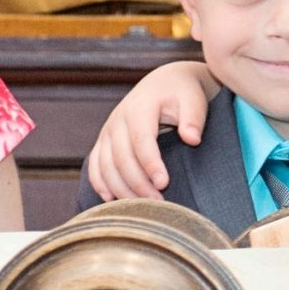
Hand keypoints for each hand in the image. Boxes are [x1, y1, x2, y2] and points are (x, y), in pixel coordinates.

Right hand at [86, 60, 217, 199]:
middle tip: (158, 203)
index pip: (141, 139)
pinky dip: (100, 183)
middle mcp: (118, 119)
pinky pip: (95, 165)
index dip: (150, 163)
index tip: (164, 183)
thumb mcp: (193, 98)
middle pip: (121, 157)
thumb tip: (192, 139)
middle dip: (138, 183)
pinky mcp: (104, 141)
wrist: (164, 82)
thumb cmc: (182, 92)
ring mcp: (108, 131)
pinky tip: (111, 199)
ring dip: (121, 188)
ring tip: (142, 207)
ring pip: (105, 165)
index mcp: (140, 107)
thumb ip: (194, 117)